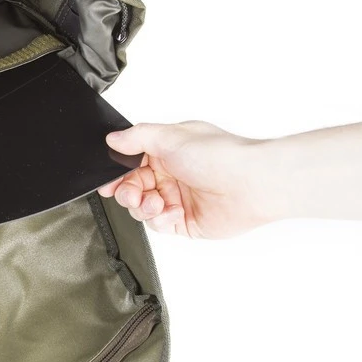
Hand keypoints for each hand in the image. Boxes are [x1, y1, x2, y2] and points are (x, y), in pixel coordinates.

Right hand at [97, 120, 278, 237]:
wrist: (252, 185)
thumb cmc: (220, 156)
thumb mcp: (172, 137)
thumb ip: (138, 137)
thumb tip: (113, 138)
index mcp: (167, 151)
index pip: (131, 164)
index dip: (118, 175)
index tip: (109, 182)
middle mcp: (172, 174)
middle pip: (133, 189)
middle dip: (128, 193)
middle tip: (133, 195)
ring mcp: (178, 198)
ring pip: (144, 209)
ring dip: (144, 208)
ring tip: (156, 203)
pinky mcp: (186, 221)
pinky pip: (160, 225)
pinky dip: (161, 220)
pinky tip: (171, 213)